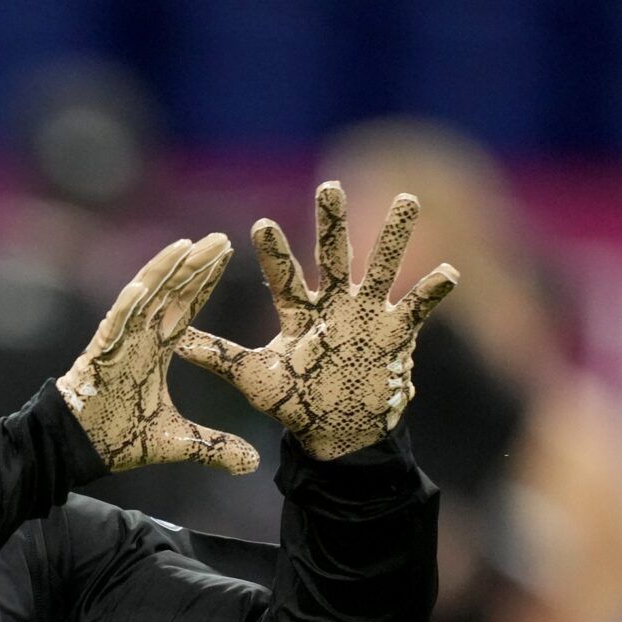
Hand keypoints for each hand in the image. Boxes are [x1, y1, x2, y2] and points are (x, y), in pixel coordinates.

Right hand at [57, 234, 259, 474]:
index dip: (204, 282)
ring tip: (185, 246)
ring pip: (142, 299)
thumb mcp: (178, 443)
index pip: (184, 307)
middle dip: (194, 265)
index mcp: (154, 348)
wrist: (79, 451)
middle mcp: (137, 337)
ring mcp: (117, 343)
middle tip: (221, 239)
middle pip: (169, 293)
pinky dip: (124, 309)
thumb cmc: (118, 438)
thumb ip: (215, 447)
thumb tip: (253, 463)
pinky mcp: (98, 357)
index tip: (226, 254)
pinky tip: (139, 290)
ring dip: (163, 273)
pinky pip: (112, 329)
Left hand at [175, 181, 457, 460]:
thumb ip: (218, 356)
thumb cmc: (296, 404)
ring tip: (407, 200)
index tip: (260, 224)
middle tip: (329, 187)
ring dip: (393, 237)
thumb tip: (172, 340)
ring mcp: (368, 315)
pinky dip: (433, 291)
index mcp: (300, 313)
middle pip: (333, 256)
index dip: (275, 253)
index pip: (285, 276)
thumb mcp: (254, 380)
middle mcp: (334, 305)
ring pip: (382, 268)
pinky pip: (418, 308)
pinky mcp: (396, 334)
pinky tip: (449, 273)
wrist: (338, 435)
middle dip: (332, 223)